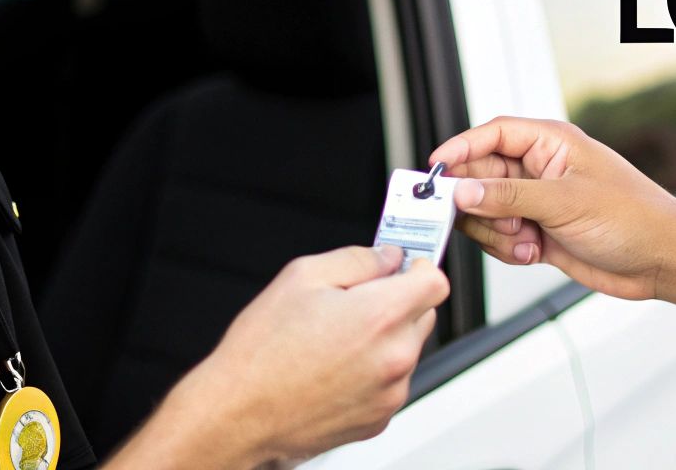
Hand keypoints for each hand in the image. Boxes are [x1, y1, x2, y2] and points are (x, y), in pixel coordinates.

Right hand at [178, 245, 447, 463]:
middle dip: (397, 302)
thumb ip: (357, 259)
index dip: (419, 267)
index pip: (435, 281)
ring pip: (406, 349)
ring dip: (384, 339)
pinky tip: (334, 367)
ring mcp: (389, 393)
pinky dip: (372, 371)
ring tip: (334, 340)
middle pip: (424, 315)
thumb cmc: (262, 353)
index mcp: (380, 316)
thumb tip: (386, 256)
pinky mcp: (379, 418)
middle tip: (354, 303)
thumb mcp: (302, 277)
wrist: (239, 414)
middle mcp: (394, 358)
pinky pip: (391, 382)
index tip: (403, 266)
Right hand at [429, 116, 675, 299]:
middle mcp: (540, 169)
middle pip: (480, 175)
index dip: (459, 149)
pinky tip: (533, 252)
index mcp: (550, 143)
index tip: (435, 171)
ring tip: (522, 239)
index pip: (491, 134)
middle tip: (484, 218)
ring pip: (485, 210)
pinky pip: (500, 237)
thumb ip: (508, 196)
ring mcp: (538, 201)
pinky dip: (507, 248)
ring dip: (495, 230)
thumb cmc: (634, 217)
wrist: (663, 260)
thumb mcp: (565, 202)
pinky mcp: (539, 232)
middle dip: (477, 201)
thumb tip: (462, 191)